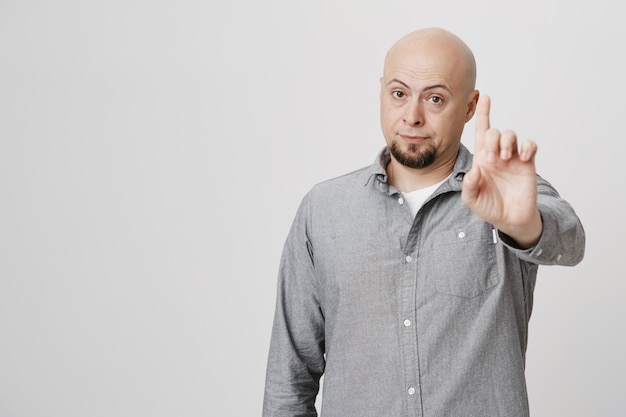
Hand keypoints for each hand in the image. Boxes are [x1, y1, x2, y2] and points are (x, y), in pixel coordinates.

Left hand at [461, 94, 541, 247]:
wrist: (510, 219)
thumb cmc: (489, 207)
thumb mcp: (472, 199)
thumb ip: (468, 186)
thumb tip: (474, 171)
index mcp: (481, 160)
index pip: (481, 132)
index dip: (483, 114)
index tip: (484, 97)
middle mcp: (496, 154)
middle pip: (494, 131)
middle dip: (491, 140)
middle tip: (491, 159)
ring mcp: (512, 158)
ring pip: (511, 134)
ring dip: (506, 141)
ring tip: (504, 158)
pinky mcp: (527, 163)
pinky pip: (530, 144)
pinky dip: (527, 145)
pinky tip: (523, 156)